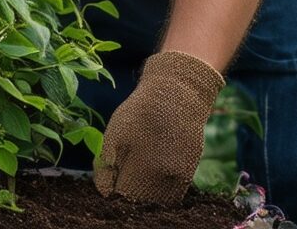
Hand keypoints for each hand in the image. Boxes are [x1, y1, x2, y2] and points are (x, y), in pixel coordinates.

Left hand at [93, 50, 223, 204]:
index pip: (124, 196)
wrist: (176, 94)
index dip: (115, 189)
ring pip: (159, 200)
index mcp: (143, 166)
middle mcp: (166, 176)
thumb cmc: (139, 112)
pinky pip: (173, 193)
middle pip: (142, 201)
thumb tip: (105, 193)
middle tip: (124, 174)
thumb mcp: (113, 133)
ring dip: (147, 194)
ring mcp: (181, 176)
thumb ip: (106, 166)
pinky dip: (161, 189)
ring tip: (138, 172)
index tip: (111, 179)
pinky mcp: (190, 172)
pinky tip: (153, 171)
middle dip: (130, 193)